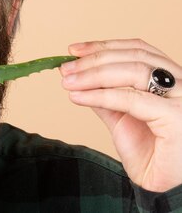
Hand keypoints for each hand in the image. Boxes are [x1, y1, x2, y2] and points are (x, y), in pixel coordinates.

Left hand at [59, 38, 180, 191]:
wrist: (168, 191)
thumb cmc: (153, 157)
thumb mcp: (122, 119)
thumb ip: (106, 98)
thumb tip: (78, 78)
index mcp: (173, 81)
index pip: (138, 50)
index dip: (104, 46)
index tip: (73, 50)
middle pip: (134, 57)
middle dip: (94, 60)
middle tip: (65, 68)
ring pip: (134, 71)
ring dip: (93, 74)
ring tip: (68, 82)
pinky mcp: (178, 118)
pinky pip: (132, 99)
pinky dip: (100, 95)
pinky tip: (79, 97)